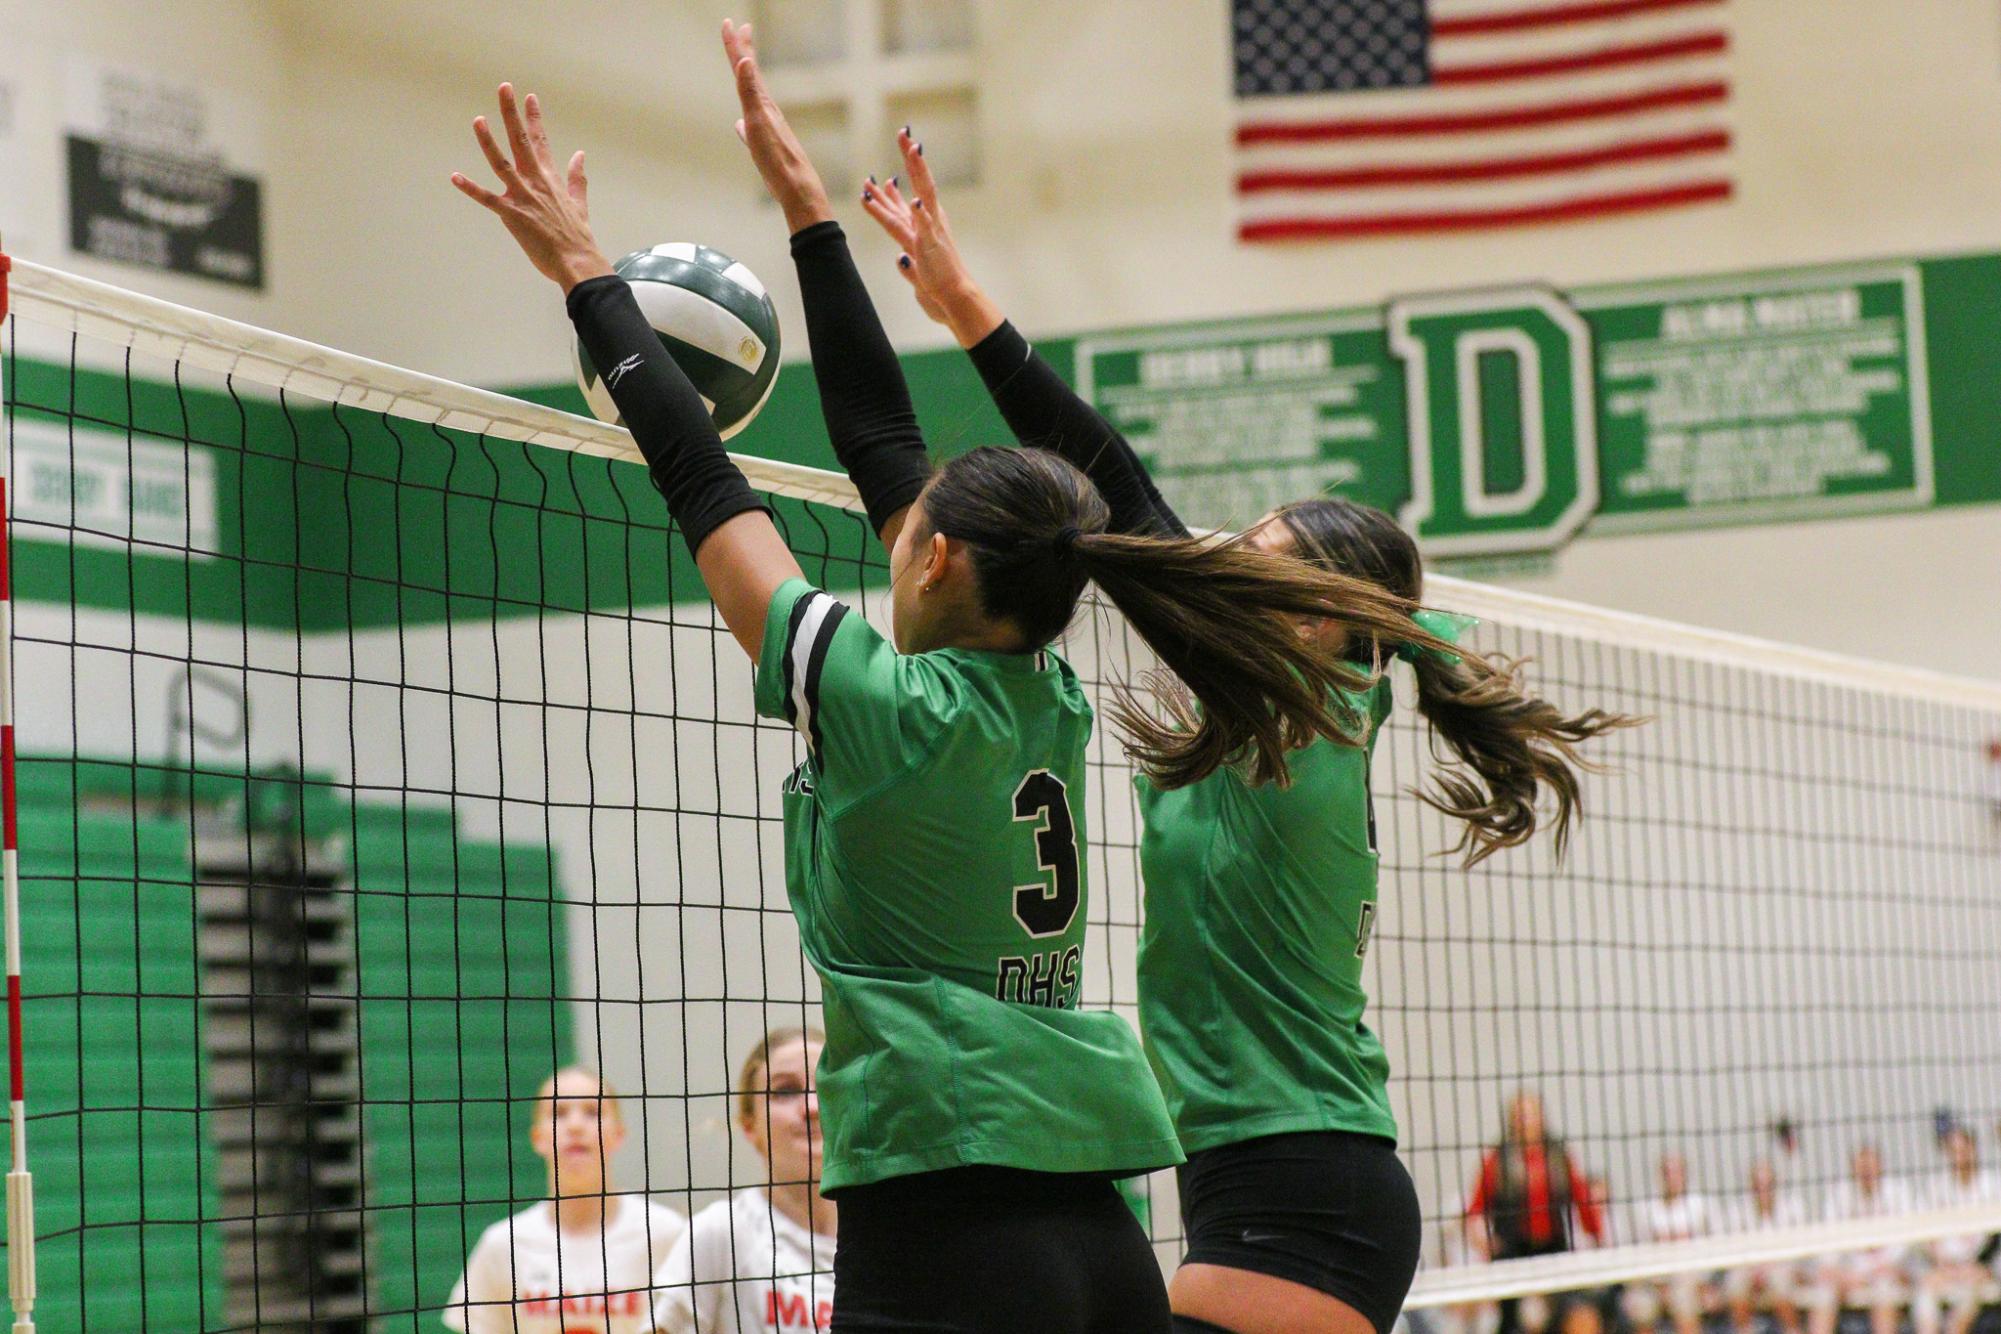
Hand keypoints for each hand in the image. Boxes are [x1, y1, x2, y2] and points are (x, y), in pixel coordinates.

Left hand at [451, 84, 612, 292]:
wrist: (578, 262)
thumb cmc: (578, 237)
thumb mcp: (579, 202)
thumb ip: (577, 177)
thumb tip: (580, 155)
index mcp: (551, 179)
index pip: (541, 141)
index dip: (534, 117)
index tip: (529, 97)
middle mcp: (536, 182)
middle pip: (522, 141)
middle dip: (512, 113)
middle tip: (504, 88)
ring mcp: (523, 197)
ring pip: (502, 164)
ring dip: (488, 142)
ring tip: (478, 120)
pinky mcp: (513, 216)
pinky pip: (488, 199)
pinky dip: (471, 189)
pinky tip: (455, 177)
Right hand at [722, 19, 833, 232]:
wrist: (797, 190)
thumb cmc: (779, 161)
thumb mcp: (760, 124)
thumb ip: (750, 93)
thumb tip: (744, 61)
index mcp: (763, 104)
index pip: (747, 68)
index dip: (736, 46)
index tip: (729, 23)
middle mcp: (767, 112)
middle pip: (752, 76)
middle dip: (743, 52)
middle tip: (737, 29)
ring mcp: (768, 128)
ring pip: (753, 96)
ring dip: (746, 78)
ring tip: (742, 65)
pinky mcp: (767, 147)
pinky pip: (751, 124)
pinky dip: (744, 119)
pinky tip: (740, 124)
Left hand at [859, 130, 1002, 346]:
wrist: (954, 295)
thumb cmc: (936, 276)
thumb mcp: (912, 249)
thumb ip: (903, 230)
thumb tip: (896, 224)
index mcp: (925, 219)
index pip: (915, 186)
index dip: (908, 163)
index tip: (904, 139)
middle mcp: (930, 219)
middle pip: (920, 181)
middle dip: (911, 157)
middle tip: (904, 132)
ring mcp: (932, 230)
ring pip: (922, 195)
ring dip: (917, 172)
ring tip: (912, 150)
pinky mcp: (931, 246)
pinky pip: (924, 227)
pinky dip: (920, 214)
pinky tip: (914, 200)